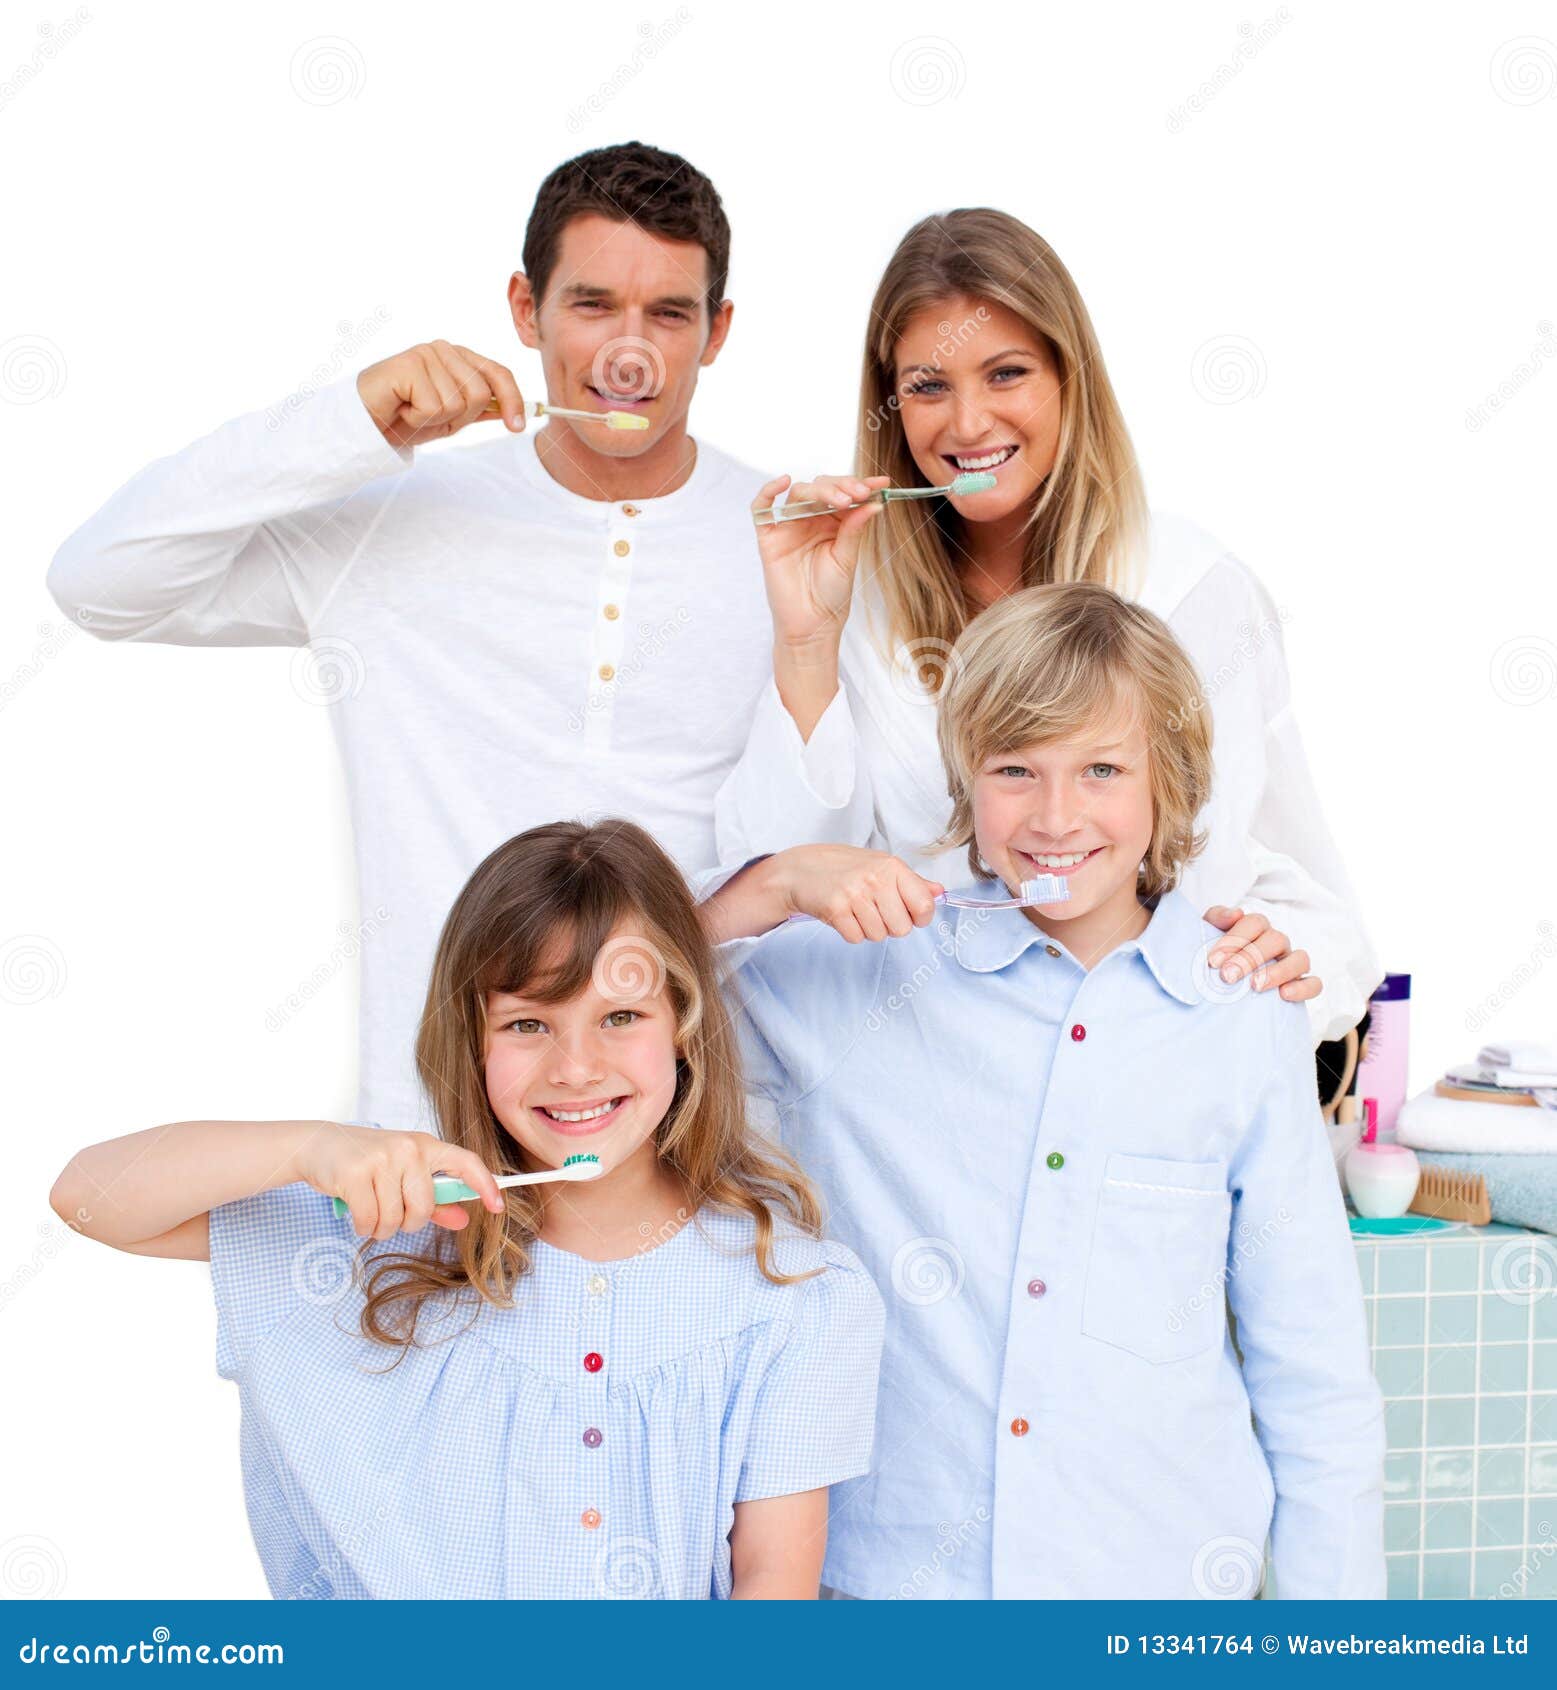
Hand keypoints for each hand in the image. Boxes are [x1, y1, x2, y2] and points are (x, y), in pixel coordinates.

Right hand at [294, 1122, 504, 1240]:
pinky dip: (362, 1226)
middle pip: (424, 1207)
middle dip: (408, 1222)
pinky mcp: (355, 1174)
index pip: (466, 1162)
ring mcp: (381, 1159)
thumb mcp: (404, 1173)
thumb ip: (436, 1199)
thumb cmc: (367, 1162)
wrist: (318, 1144)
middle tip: (391, 1214)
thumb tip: (464, 1219)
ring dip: (381, 1228)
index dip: (486, 1184)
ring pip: (394, 1219)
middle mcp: (408, 1148)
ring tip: (370, 1211)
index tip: (498, 1206)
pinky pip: (369, 1220)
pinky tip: (356, 1212)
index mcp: (425, 1145)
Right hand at [357, 341, 524, 447]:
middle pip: (480, 393)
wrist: (367, 424)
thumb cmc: (406, 417)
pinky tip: (402, 409)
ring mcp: (427, 353)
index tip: (517, 427)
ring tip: (413, 411)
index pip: (498, 373)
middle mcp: (444, 350)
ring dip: (436, 419)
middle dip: (460, 416)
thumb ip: (481, 410)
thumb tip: (514, 412)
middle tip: (430, 416)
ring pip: (458, 402)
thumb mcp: (452, 418)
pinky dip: (418, 419)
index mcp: (459, 358)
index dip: (513, 400)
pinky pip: (434, 406)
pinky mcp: (410, 363)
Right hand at [751, 473, 890, 649]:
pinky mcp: (769, 537)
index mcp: (833, 523)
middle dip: (841, 487)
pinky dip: (768, 491)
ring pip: (799, 494)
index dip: (861, 486)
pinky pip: (762, 508)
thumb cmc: (831, 596)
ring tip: (840, 500)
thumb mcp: (848, 558)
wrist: (812, 625)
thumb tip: (873, 502)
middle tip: (858, 494)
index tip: (880, 483)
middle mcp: (811, 520)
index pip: (845, 495)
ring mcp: (789, 526)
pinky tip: (783, 481)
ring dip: (819, 491)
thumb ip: (855, 529)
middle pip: (822, 488)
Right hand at [776, 845, 941, 943]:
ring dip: (868, 929)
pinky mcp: (835, 909)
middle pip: (902, 929)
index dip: (919, 917)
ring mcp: (854, 894)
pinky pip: (856, 938)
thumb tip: (940, 893)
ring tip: (856, 910)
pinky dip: (850, 932)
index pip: (924, 905)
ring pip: (878, 936)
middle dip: (890, 926)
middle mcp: (875, 879)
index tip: (908, 912)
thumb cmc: (846, 868)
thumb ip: (913, 883)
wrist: (802, 870)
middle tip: (874, 910)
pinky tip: (843, 915)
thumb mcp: (882, 867)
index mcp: (892, 867)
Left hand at [1203, 906, 1319, 1001]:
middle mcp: (1277, 942)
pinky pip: (1314, 984)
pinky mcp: (1301, 984)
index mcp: (1257, 927)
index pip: (1254, 923)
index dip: (1234, 939)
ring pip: (1300, 959)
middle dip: (1250, 958)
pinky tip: (1284, 995)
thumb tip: (1235, 913)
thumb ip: (1217, 918)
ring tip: (1255, 986)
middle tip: (1228, 976)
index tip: (1213, 961)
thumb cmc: (1215, 956)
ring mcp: (1291, 962)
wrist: (1217, 983)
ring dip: (1278, 972)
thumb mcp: (1208, 934)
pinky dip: (1302, 988)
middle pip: (1276, 940)